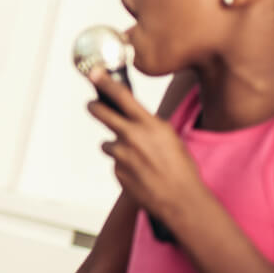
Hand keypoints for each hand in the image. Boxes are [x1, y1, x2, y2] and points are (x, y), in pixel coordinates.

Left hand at [86, 68, 205, 229]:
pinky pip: (116, 163)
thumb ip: (150, 125)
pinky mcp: (117, 171)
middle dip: (94, 107)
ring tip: (138, 159)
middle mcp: (131, 136)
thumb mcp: (169, 137)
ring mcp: (121, 155)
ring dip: (118, 147)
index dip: (105, 83)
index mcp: (149, 124)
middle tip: (92, 105)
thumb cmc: (181, 169)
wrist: (179, 198)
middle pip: (102, 113)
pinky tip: (140, 172)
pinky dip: (124, 165)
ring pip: (109, 143)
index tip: (95, 74)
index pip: (122, 96)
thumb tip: (136, 118)